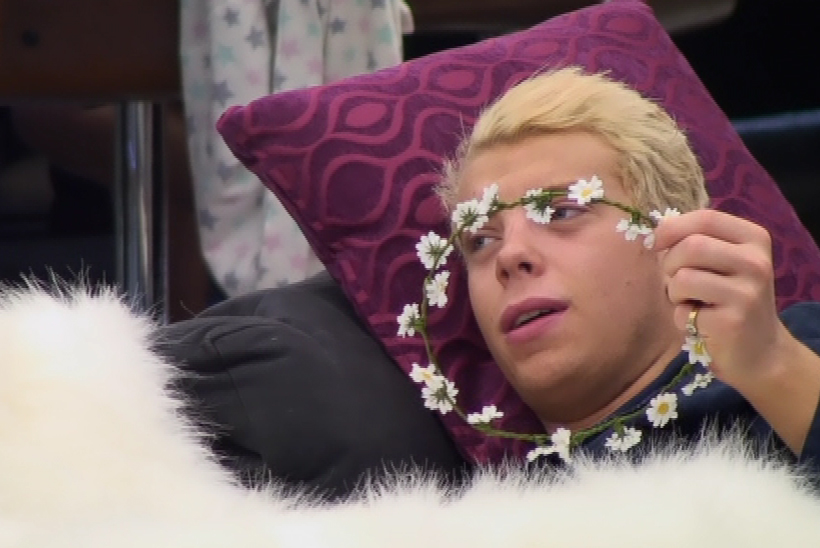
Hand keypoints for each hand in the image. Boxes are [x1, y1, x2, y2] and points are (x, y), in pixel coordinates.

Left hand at [653, 209, 790, 389]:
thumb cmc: (730, 301)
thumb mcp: (722, 263)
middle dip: (670, 264)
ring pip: (682, 278)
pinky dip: (680, 318)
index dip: (672, 228)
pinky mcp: (732, 321)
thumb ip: (696, 241)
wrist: (761, 352)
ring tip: (691, 303)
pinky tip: (701, 324)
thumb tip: (658, 227)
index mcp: (754, 239)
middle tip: (677, 282)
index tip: (657, 244)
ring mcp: (747, 292)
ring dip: (673, 293)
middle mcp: (756, 262)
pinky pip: (682, 311)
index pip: (706, 218)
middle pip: (691, 246)